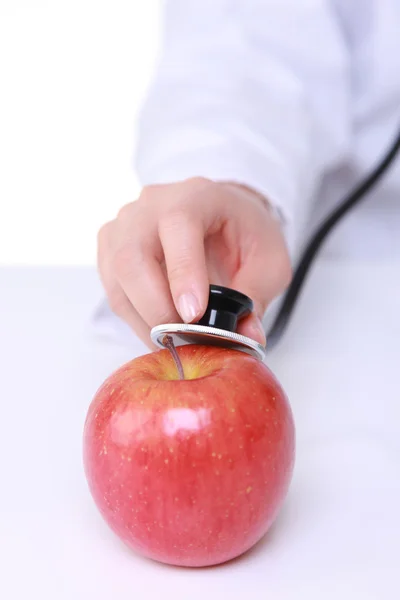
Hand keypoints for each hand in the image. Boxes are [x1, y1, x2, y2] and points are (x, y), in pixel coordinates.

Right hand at [97, 177, 291, 347]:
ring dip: (143, 317)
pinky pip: (113, 289)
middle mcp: (151, 204)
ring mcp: (125, 224)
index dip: (182, 272)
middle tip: (183, 337)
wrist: (221, 218)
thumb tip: (247, 335)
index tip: (193, 314)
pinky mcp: (111, 248)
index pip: (178, 225)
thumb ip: (257, 295)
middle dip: (155, 306)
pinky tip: (159, 328)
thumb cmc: (245, 234)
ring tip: (174, 339)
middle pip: (133, 255)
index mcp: (196, 195)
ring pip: (117, 276)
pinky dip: (134, 317)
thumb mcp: (269, 260)